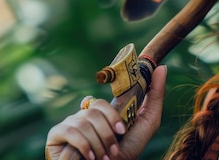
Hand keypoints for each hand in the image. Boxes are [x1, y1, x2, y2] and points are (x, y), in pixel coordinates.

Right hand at [45, 65, 166, 159]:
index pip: (104, 102)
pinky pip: (70, 130)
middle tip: (114, 149)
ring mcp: (69, 123)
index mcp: (102, 112)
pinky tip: (91, 157)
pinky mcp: (56, 134)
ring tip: (104, 157)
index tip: (123, 130)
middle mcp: (84, 114)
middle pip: (95, 109)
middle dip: (108, 133)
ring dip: (99, 143)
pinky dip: (85, 146)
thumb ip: (155, 97)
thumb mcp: (146, 124)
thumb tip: (162, 67)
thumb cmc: (126, 152)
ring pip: (85, 120)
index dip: (114, 116)